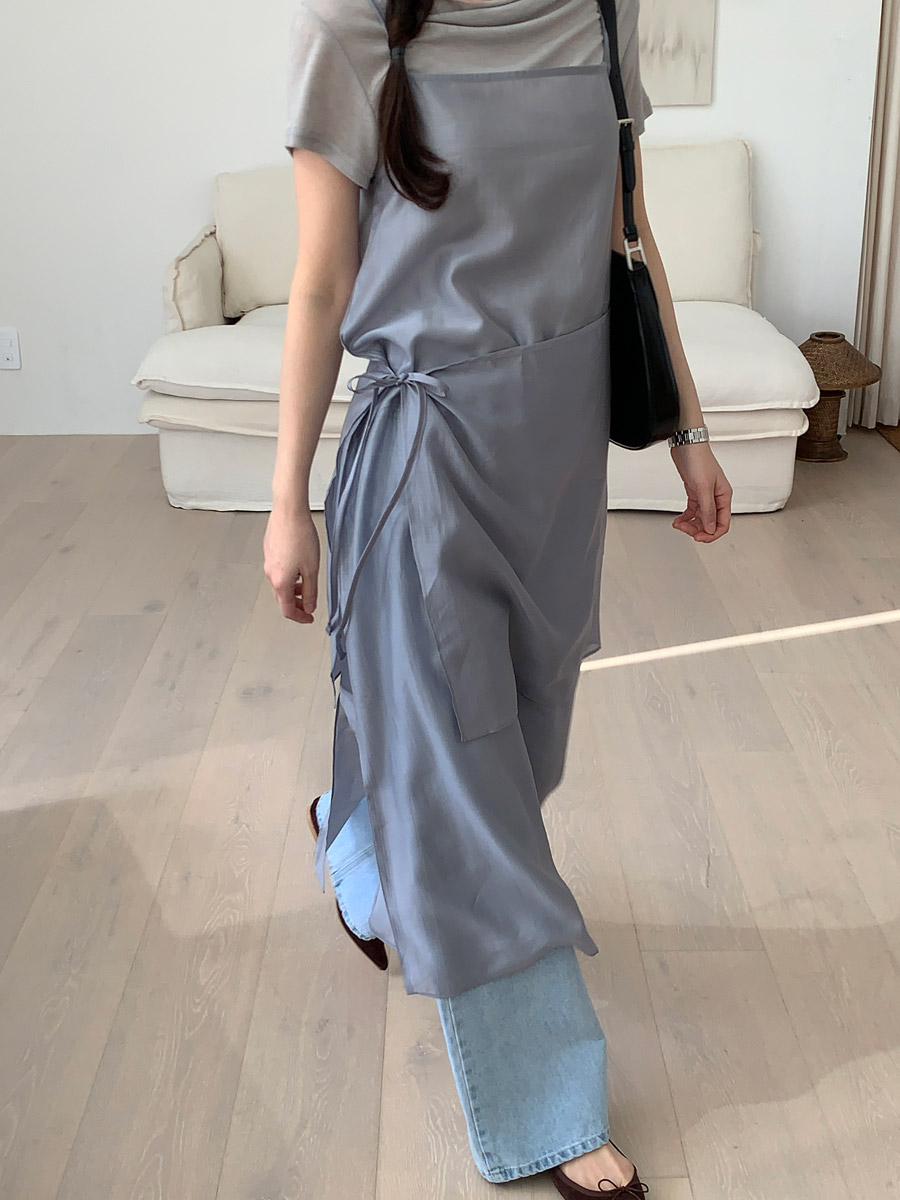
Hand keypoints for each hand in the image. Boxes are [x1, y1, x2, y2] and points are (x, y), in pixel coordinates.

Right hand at [263, 502, 319, 622]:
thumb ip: (310, 591)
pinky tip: (299, 569)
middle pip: (281, 598)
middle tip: (308, 606)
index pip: (287, 609)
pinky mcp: (269, 551)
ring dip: (293, 590)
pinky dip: (288, 577)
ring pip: (279, 584)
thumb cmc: (300, 535)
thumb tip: (309, 606)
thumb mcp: (312, 569)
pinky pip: (278, 571)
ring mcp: (268, 562)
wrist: (289, 511)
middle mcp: (270, 573)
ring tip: (306, 586)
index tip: (309, 618)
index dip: (299, 617)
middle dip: (296, 605)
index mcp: (280, 581)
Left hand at [670, 442, 731, 541]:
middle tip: (686, 531)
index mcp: (724, 496)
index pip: (723, 523)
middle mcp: (716, 497)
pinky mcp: (695, 492)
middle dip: (698, 530)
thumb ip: (707, 509)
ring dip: (690, 525)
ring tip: (679, 525)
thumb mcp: (704, 487)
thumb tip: (710, 528)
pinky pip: (692, 511)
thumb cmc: (698, 459)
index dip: (711, 534)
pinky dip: (685, 518)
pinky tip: (678, 520)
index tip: (699, 538)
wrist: (686, 444)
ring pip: (701, 518)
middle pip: (711, 523)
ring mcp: (705, 495)